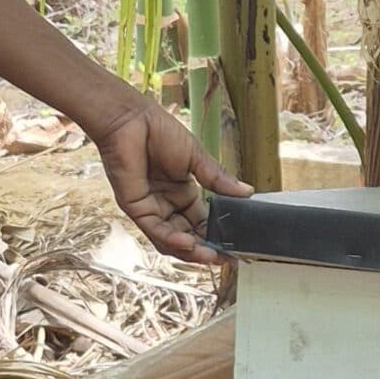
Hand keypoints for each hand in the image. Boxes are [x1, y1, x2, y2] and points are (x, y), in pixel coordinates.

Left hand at [89, 93, 250, 264]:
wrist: (132, 119)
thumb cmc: (159, 131)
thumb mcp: (197, 157)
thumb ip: (218, 179)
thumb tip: (247, 193)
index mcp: (182, 193)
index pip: (202, 222)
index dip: (218, 236)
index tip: (237, 248)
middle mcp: (167, 204)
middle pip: (189, 236)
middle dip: (207, 249)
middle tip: (228, 259)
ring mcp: (151, 208)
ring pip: (171, 240)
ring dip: (191, 251)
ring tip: (211, 257)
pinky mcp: (136, 208)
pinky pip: (156, 230)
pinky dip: (172, 240)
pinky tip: (189, 244)